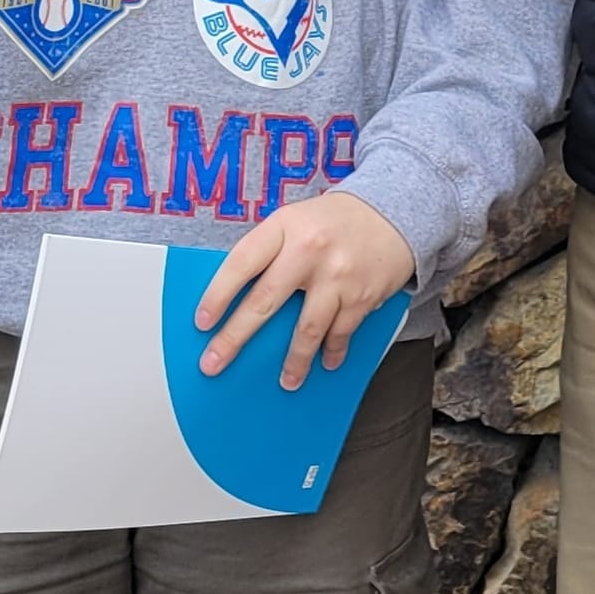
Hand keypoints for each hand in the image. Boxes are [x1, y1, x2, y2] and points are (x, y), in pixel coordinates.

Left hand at [195, 189, 414, 389]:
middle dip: (235, 338)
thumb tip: (235, 297)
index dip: (217, 295)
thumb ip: (269, 251)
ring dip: (294, 361)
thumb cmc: (333, 221)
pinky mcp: (361, 296)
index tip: (202, 323)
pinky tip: (326, 362)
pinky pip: (340, 333)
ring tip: (287, 381)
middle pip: (264, 302)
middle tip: (214, 363)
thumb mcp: (295, 221)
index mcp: (284, 227)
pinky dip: (332, 351)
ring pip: (306, 329)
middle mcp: (308, 250)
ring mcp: (336, 275)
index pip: (241, 264)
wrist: (392, 213)